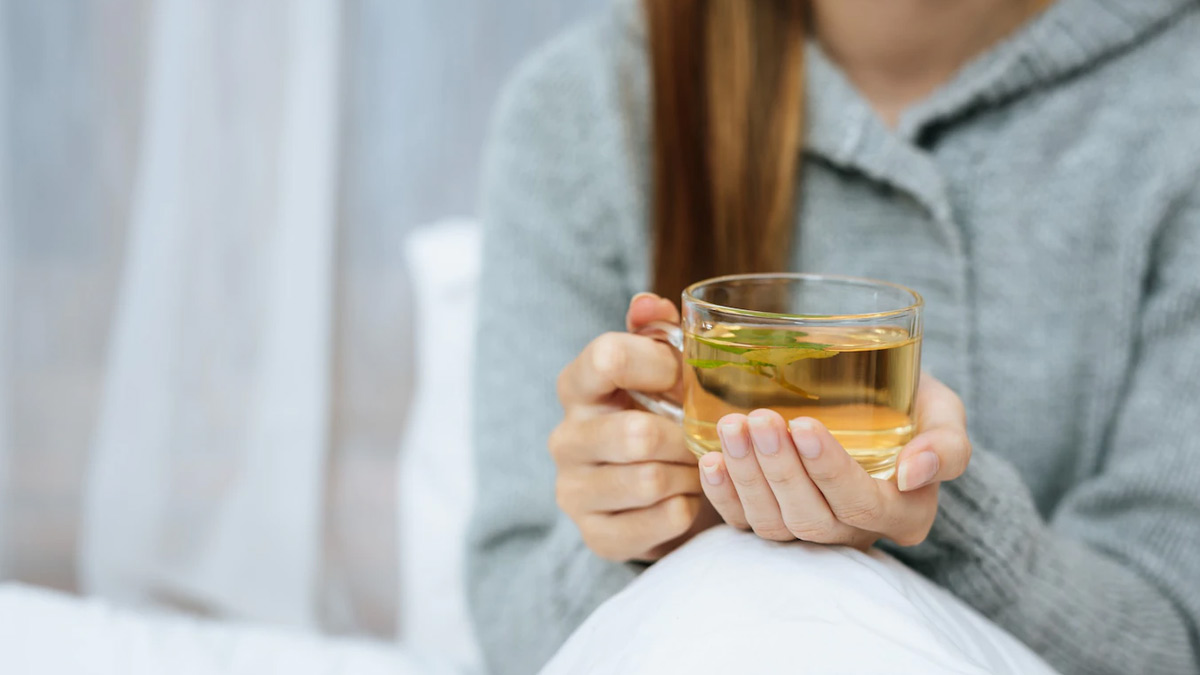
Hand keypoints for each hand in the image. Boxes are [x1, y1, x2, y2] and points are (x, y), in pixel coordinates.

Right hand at [550, 293, 719, 561]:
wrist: (643, 494)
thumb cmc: (654, 415)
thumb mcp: (656, 370)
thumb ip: (655, 331)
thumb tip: (649, 303)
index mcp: (577, 387)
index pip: (608, 357)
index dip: (660, 365)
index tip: (685, 378)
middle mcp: (565, 438)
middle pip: (636, 434)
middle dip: (684, 437)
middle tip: (703, 437)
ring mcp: (574, 491)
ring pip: (651, 481)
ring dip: (690, 474)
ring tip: (697, 467)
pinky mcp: (596, 535)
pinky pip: (661, 521)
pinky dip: (687, 508)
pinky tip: (686, 497)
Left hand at [697, 374, 970, 550]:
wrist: (871, 397)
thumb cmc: (909, 402)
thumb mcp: (942, 412)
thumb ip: (946, 443)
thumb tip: (915, 471)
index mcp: (904, 512)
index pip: (864, 504)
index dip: (832, 470)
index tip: (805, 425)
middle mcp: (855, 532)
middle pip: (813, 518)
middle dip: (781, 470)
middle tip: (760, 419)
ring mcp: (810, 529)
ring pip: (774, 523)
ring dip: (748, 477)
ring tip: (732, 428)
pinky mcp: (772, 520)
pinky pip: (743, 524)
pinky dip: (724, 495)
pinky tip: (711, 460)